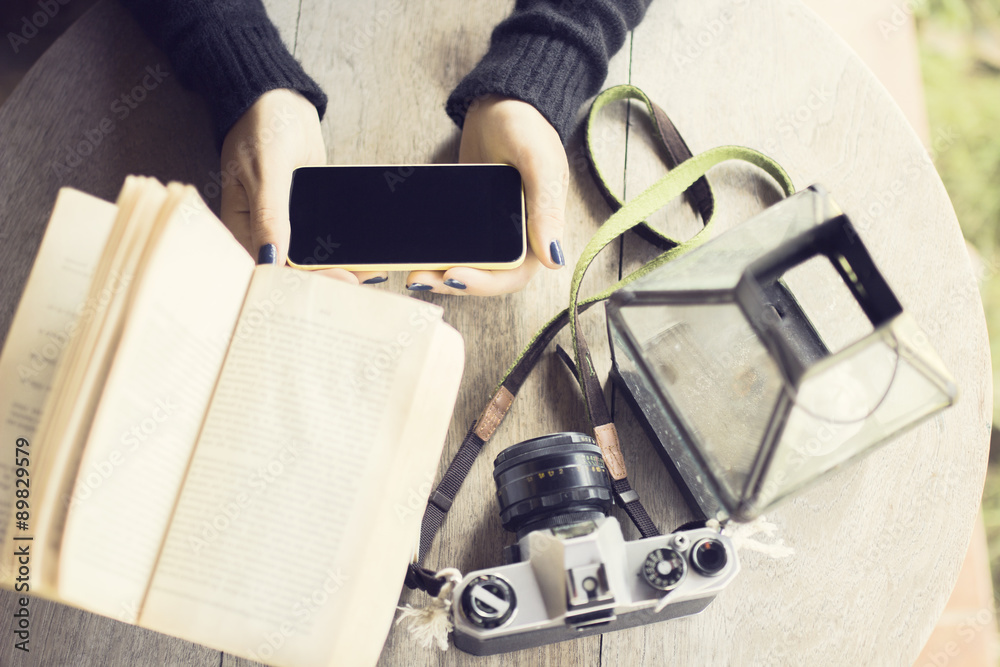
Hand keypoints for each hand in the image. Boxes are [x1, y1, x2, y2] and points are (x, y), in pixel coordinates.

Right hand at [220, 89, 382, 284]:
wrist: (281, 97)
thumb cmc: (261, 127)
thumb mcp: (266, 171)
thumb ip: (269, 216)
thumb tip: (271, 259)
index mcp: (241, 227)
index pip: (269, 269)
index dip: (298, 284)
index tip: (333, 284)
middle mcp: (262, 232)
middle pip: (293, 270)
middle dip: (325, 279)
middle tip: (359, 281)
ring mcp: (287, 225)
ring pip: (313, 258)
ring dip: (340, 266)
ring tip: (372, 273)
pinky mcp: (309, 214)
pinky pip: (327, 238)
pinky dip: (346, 248)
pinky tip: (369, 257)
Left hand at [406, 95, 568, 294]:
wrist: (500, 102)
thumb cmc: (527, 126)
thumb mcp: (539, 161)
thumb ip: (546, 207)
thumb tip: (553, 260)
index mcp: (540, 232)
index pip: (513, 275)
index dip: (484, 283)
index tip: (453, 275)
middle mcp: (517, 238)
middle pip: (485, 276)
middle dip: (453, 282)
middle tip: (418, 278)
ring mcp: (491, 230)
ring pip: (466, 264)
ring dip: (438, 272)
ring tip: (411, 272)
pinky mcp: (469, 220)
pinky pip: (453, 244)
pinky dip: (434, 251)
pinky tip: (411, 251)